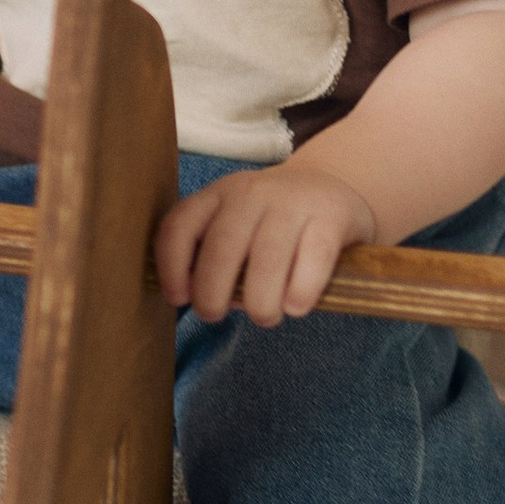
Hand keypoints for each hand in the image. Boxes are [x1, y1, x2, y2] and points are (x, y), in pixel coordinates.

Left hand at [157, 164, 376, 326]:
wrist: (334, 186)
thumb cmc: (274, 221)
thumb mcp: (236, 223)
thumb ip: (214, 253)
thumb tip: (201, 300)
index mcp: (218, 195)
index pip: (180, 226)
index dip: (171, 266)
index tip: (178, 299)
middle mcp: (252, 193)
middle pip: (222, 247)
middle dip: (212, 293)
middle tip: (215, 316)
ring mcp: (292, 202)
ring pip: (267, 258)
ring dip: (260, 301)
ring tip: (264, 317)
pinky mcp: (331, 215)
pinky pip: (313, 260)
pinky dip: (301, 292)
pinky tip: (295, 307)